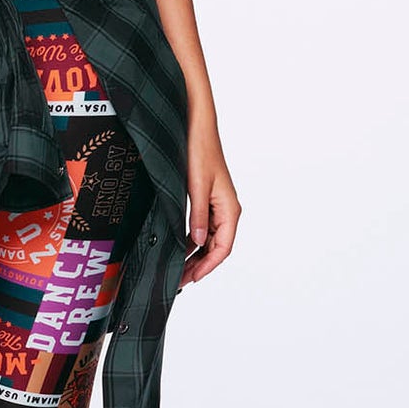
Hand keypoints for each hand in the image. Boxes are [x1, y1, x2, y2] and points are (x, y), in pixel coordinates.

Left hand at [179, 105, 239, 287]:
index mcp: (229, 209)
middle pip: (216, 247)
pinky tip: (179, 248)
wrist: (197, 127)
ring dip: (195, 255)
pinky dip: (192, 241)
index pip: (223, 247)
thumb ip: (197, 216)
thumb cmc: (200, 151)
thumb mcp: (196, 186)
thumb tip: (196, 243)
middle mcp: (226, 210)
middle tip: (180, 280)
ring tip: (179, 269)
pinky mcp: (207, 200)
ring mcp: (217, 206)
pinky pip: (202, 228)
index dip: (208, 266)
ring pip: (209, 239)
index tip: (192, 278)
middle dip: (199, 265)